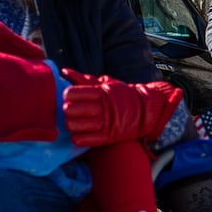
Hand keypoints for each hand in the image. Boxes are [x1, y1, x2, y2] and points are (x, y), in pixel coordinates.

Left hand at [62, 72, 183, 147]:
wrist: (146, 111)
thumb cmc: (123, 96)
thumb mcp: (107, 84)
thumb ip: (85, 80)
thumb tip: (64, 72)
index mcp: (102, 92)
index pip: (78, 92)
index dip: (69, 94)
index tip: (67, 96)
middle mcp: (104, 107)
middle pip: (76, 109)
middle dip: (68, 110)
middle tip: (67, 110)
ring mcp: (108, 122)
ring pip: (81, 125)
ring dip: (71, 125)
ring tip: (69, 123)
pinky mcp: (111, 136)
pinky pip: (92, 139)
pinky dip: (80, 139)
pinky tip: (75, 137)